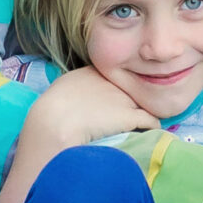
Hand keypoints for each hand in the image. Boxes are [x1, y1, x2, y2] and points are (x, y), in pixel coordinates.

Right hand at [0, 66, 157, 202]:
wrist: (53, 124)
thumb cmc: (49, 113)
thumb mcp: (61, 90)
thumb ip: (77, 89)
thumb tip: (83, 99)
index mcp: (91, 72)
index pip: (112, 77)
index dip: (115, 90)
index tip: (114, 103)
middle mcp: (110, 80)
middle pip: (129, 88)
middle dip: (132, 99)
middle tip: (132, 113)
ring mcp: (121, 97)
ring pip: (142, 102)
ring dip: (143, 112)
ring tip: (144, 123)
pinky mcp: (129, 115)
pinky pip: (150, 119)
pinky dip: (152, 126)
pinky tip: (152, 131)